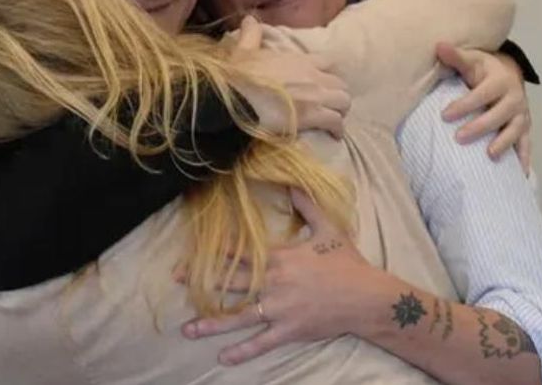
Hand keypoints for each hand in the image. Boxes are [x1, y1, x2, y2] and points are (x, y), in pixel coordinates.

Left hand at [179, 189, 384, 365]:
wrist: (366, 297)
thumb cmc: (347, 262)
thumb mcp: (328, 228)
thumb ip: (307, 206)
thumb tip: (292, 182)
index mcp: (279, 258)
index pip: (240, 254)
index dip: (214, 253)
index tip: (191, 252)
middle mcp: (273, 283)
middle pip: (230, 282)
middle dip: (201, 282)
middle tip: (175, 281)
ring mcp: (279, 309)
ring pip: (238, 317)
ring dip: (212, 323)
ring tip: (188, 330)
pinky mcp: (289, 330)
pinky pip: (261, 342)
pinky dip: (242, 351)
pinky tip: (223, 358)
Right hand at [229, 16, 351, 137]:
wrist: (237, 99)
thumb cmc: (239, 76)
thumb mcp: (243, 51)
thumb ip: (251, 35)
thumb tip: (249, 18)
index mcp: (299, 60)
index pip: (329, 60)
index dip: (329, 72)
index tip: (324, 81)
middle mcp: (313, 76)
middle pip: (341, 83)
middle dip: (338, 94)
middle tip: (330, 104)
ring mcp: (316, 97)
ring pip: (344, 102)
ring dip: (340, 110)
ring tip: (334, 119)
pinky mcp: (314, 117)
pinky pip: (337, 122)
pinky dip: (337, 129)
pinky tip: (334, 135)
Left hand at [436, 43, 532, 172]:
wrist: (508, 74)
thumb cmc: (483, 69)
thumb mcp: (471, 59)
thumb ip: (455, 56)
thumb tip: (438, 45)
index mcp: (500, 81)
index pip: (482, 95)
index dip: (464, 105)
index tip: (445, 115)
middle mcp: (514, 98)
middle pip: (498, 115)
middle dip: (480, 127)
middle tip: (458, 138)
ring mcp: (521, 115)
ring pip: (515, 131)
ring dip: (503, 143)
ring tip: (489, 155)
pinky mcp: (524, 128)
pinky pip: (526, 144)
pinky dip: (524, 158)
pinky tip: (521, 175)